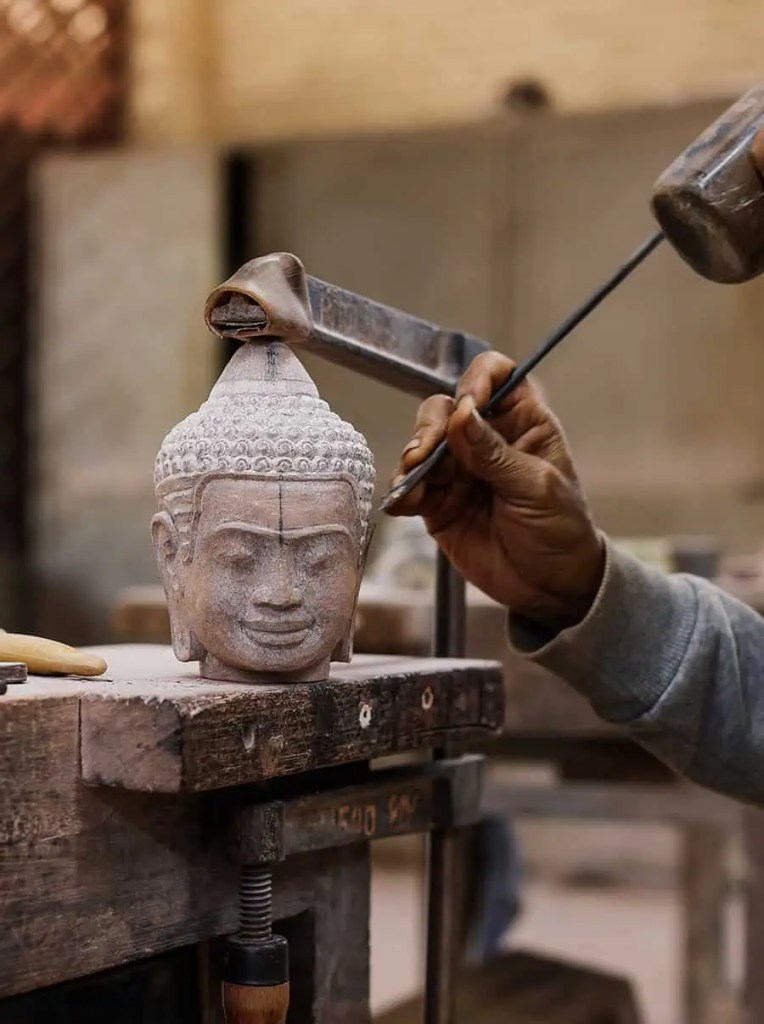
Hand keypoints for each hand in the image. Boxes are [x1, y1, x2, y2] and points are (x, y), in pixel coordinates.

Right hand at [388, 352, 604, 630]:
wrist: (550, 587)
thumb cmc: (560, 530)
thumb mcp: (535, 488)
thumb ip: (494, 453)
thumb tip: (461, 413)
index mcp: (523, 422)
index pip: (496, 375)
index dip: (478, 380)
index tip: (467, 403)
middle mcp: (486, 438)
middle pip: (446, 407)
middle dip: (430, 427)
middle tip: (425, 455)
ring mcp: (459, 469)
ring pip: (422, 443)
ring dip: (412, 458)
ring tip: (413, 481)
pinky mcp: (438, 502)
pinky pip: (411, 486)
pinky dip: (402, 491)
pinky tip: (405, 505)